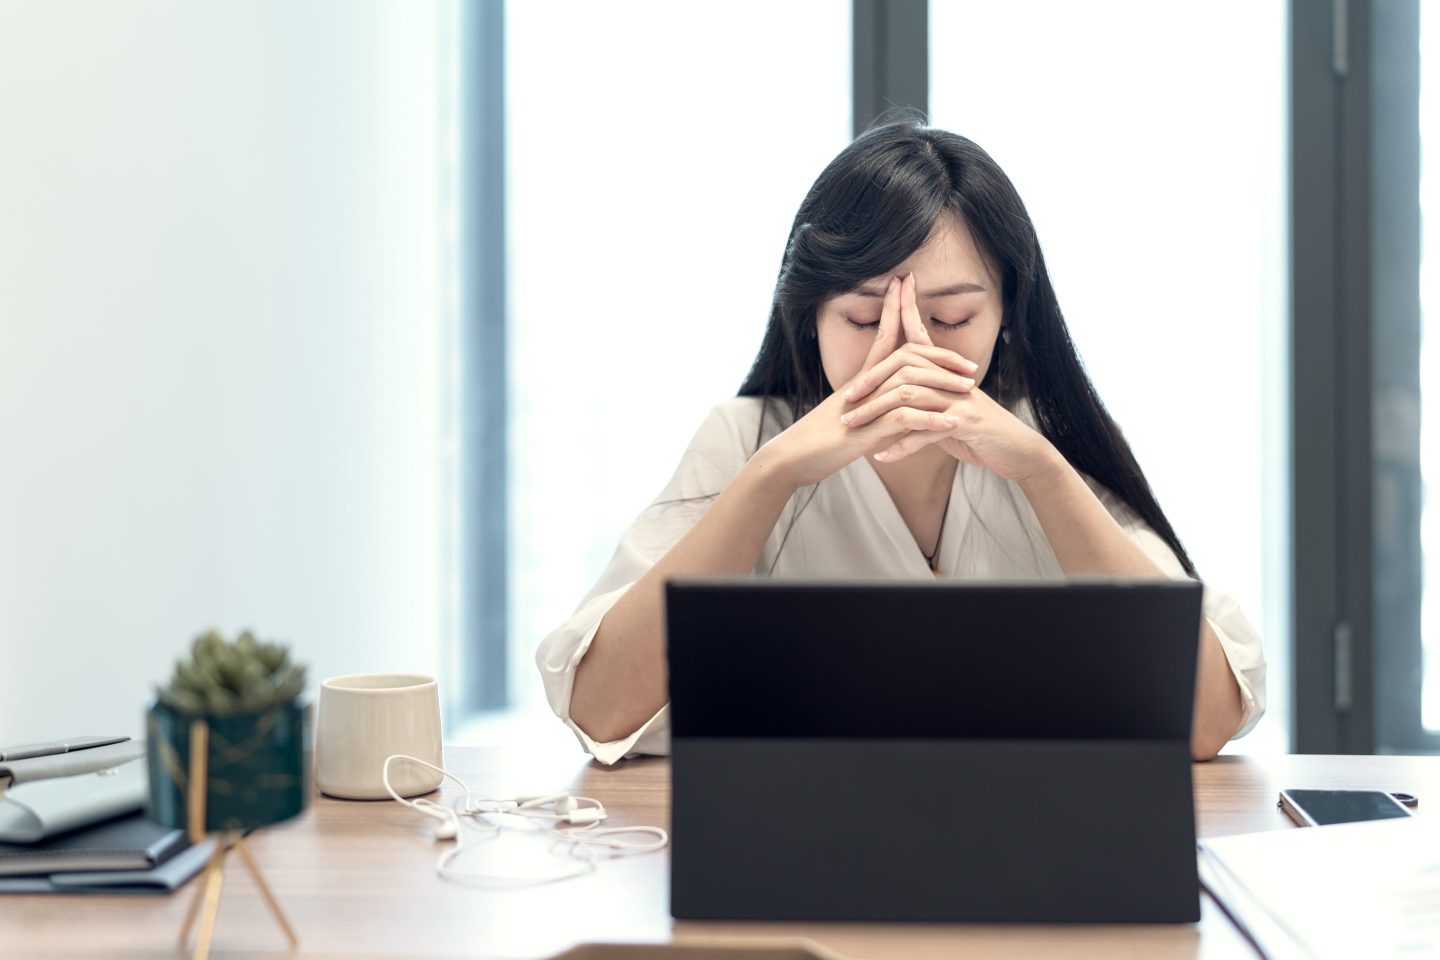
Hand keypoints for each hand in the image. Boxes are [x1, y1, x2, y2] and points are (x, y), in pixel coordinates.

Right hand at [759, 275, 976, 489]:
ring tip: (969, 392)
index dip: (895, 307)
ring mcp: (865, 406)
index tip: (905, 282)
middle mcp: (863, 386)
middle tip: (970, 363)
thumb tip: (893, 400)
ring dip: (942, 385)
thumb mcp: (850, 415)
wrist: (792, 457)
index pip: (883, 336)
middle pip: (905, 355)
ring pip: (909, 384)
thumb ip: (871, 404)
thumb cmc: (819, 437)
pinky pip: (904, 419)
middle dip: (938, 353)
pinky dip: (931, 421)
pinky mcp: (866, 430)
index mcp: (860, 380)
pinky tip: (953, 423)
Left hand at [841, 273, 1055, 482]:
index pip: (920, 337)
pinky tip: (881, 456)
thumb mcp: (951, 411)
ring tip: (853, 427)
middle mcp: (953, 380)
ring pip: (909, 399)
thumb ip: (928, 399)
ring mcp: (960, 400)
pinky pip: (926, 432)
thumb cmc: (981, 433)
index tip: (893, 289)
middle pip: (904, 368)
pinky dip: (902, 445)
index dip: (907, 311)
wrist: (1018, 452)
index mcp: (948, 373)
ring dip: (877, 414)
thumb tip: (899, 396)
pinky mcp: (965, 423)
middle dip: (872, 381)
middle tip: (846, 397)